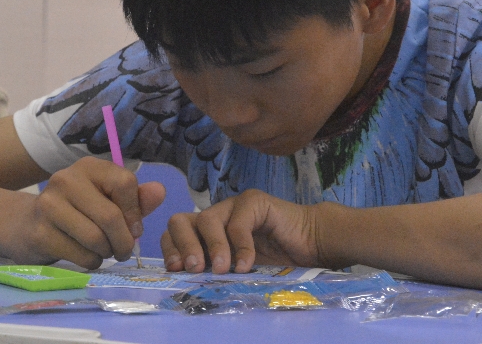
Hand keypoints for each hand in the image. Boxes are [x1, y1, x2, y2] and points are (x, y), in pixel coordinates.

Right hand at [11, 157, 164, 268]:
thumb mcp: (107, 199)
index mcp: (88, 167)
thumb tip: (160, 192)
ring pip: (96, 238)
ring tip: (105, 251)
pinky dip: (92, 262)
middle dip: (124, 240)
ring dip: (108, 252)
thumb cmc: (77, 211)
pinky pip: (81, 255)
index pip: (125, 184)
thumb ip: (136, 198)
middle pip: (111, 216)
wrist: (26, 225)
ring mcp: (49, 205)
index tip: (134, 228)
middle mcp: (66, 179)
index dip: (135, 212)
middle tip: (125, 250)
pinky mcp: (40, 233)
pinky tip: (87, 256)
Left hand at [161, 189, 319, 273]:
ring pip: (206, 219)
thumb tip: (185, 280)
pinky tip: (247, 264)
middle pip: (180, 220)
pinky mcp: (254, 201)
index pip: (174, 233)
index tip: (176, 270)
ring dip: (212, 248)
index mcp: (206, 233)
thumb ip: (213, 269)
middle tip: (195, 268)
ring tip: (223, 270)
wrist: (311, 246)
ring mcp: (234, 205)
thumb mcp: (236, 271)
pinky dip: (240, 246)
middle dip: (182, 246)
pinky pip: (238, 221)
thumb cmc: (275, 262)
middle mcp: (216, 215)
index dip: (171, 250)